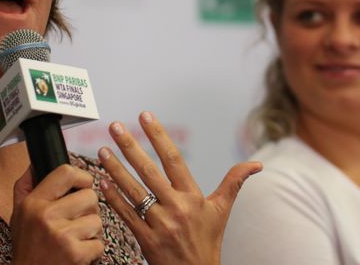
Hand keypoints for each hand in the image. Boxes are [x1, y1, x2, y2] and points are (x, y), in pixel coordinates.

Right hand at [10, 165, 103, 264]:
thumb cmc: (27, 246)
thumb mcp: (19, 213)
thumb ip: (26, 186)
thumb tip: (36, 162)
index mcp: (34, 202)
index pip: (66, 173)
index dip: (82, 177)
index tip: (82, 186)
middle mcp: (46, 216)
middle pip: (90, 196)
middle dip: (88, 210)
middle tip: (77, 220)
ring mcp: (62, 235)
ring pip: (97, 220)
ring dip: (91, 231)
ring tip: (75, 238)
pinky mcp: (75, 254)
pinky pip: (99, 244)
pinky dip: (92, 251)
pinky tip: (77, 254)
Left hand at [98, 112, 261, 264]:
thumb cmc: (207, 242)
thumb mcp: (222, 211)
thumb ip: (234, 182)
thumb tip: (256, 164)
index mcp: (193, 197)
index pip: (174, 159)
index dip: (159, 136)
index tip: (145, 117)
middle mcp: (176, 208)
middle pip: (149, 171)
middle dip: (130, 147)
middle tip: (115, 126)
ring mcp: (160, 224)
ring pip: (134, 191)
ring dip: (115, 169)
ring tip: (103, 150)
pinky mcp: (146, 240)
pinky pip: (127, 214)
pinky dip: (114, 198)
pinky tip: (103, 182)